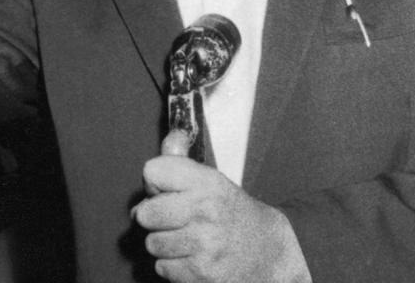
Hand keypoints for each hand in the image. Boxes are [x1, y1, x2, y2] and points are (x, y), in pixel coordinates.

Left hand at [133, 153, 310, 282]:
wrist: (269, 253)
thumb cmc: (232, 213)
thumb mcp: (211, 180)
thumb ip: (181, 161)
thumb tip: (165, 144)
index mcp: (207, 182)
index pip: (152, 171)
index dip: (154, 182)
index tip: (165, 190)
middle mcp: (205, 211)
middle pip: (145, 213)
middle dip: (153, 217)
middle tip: (172, 219)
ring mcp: (204, 246)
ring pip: (152, 244)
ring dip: (163, 244)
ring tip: (184, 239)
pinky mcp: (203, 275)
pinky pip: (163, 268)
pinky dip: (173, 266)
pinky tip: (192, 258)